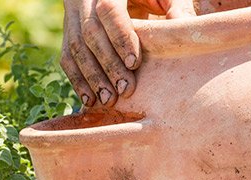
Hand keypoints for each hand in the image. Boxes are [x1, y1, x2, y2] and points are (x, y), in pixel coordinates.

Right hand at [60, 0, 194, 107]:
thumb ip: (174, 6)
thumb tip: (184, 29)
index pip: (110, 11)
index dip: (120, 37)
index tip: (134, 63)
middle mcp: (85, 0)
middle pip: (91, 33)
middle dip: (107, 64)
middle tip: (124, 90)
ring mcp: (73, 16)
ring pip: (76, 48)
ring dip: (90, 77)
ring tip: (107, 99)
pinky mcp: (67, 32)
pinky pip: (67, 57)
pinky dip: (77, 80)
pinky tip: (89, 99)